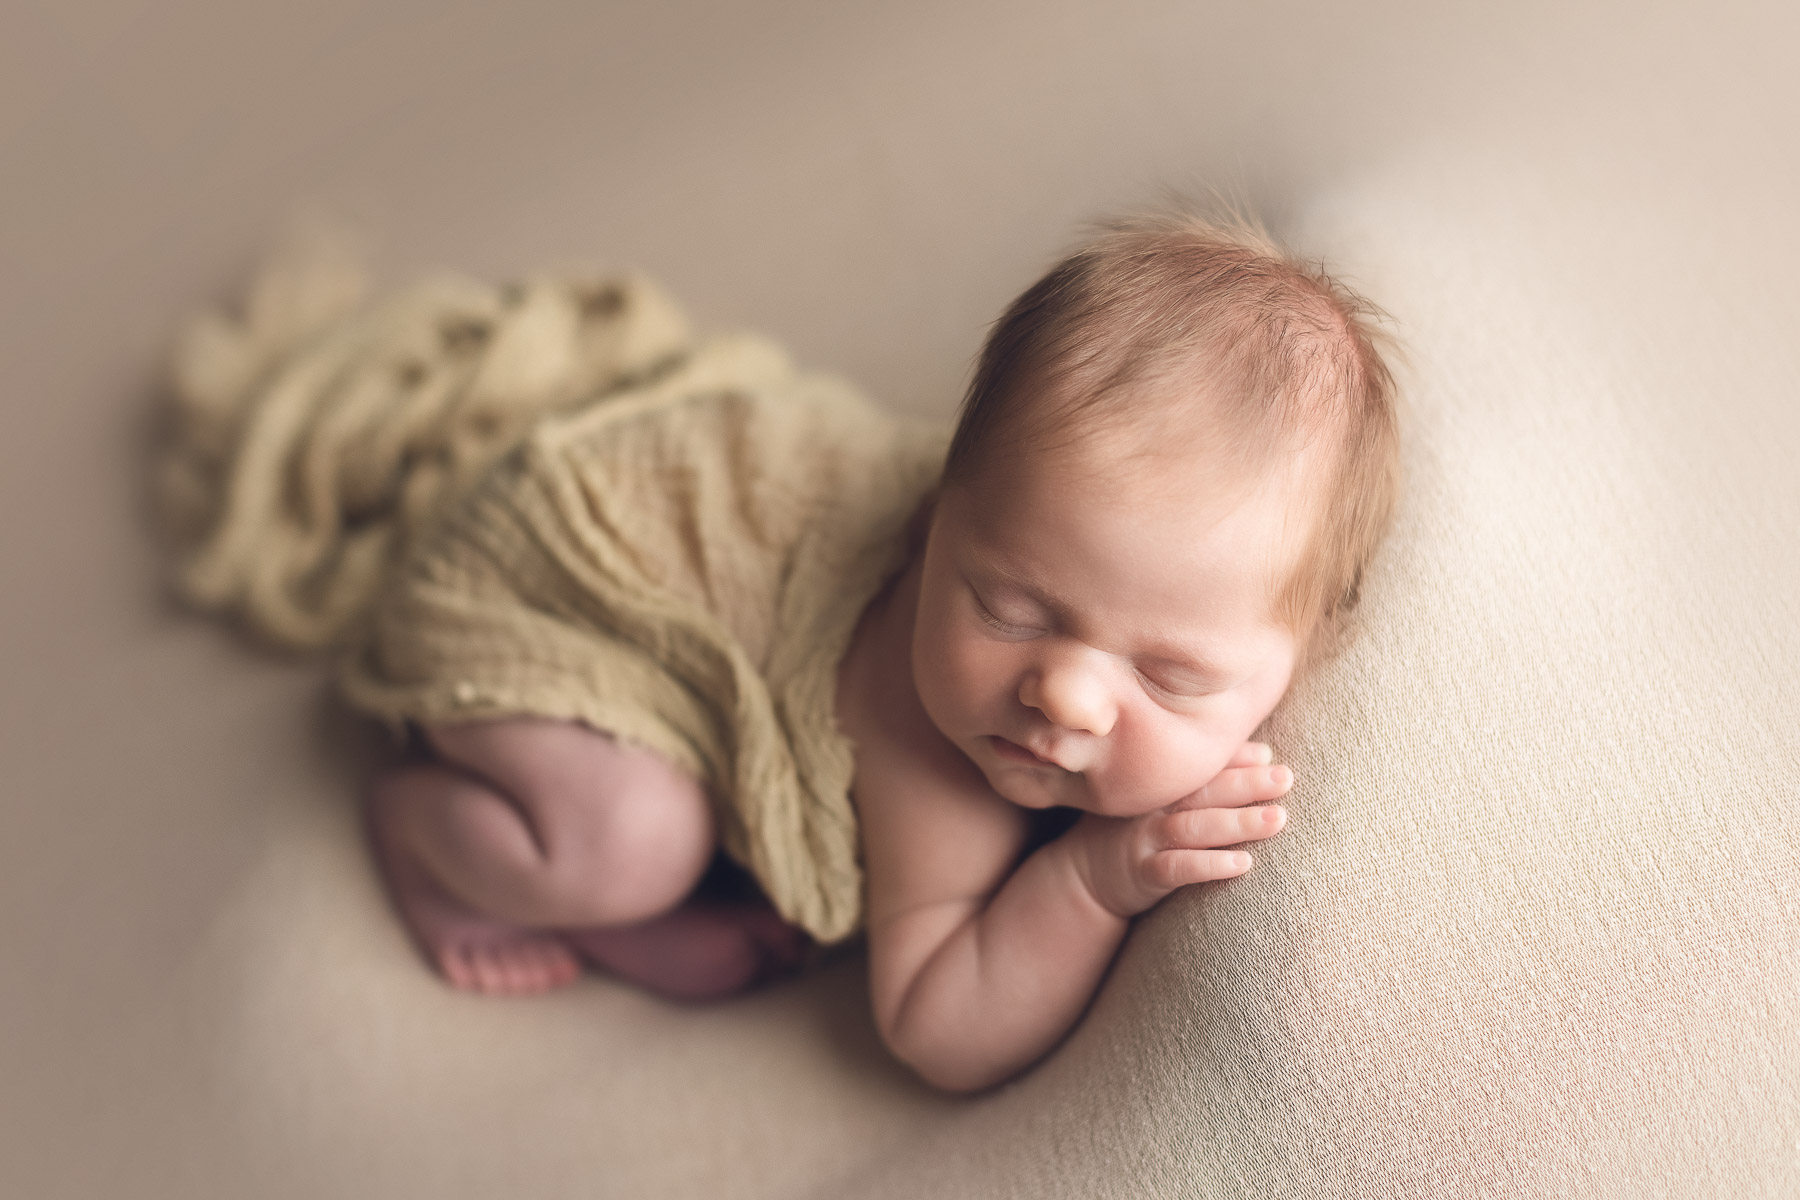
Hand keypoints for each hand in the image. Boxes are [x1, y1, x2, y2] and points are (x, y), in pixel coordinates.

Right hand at [1067, 742, 1292, 918]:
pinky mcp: (1143, 873)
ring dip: (1238, 822)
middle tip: (1284, 778)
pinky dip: (1210, 864)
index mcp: (1163, 784)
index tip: (1269, 757)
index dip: (1235, 760)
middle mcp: (1154, 805)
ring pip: (1196, 827)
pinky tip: (1242, 863)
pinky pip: (1178, 868)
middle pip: (1204, 790)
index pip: (1202, 766)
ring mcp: (1146, 838)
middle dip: (1246, 783)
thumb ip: (1211, 775)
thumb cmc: (1137, 830)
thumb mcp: (1166, 798)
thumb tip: (1263, 752)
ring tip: (1278, 820)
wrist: (1085, 875)